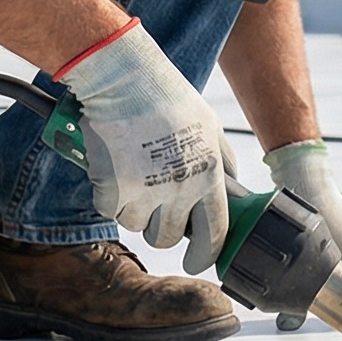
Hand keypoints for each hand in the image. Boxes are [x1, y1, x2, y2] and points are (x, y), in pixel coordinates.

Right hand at [59, 22, 237, 273]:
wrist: (124, 79)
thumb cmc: (167, 97)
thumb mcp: (209, 127)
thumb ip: (223, 161)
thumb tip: (233, 188)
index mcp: (207, 176)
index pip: (213, 234)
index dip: (205, 254)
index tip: (197, 261)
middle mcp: (178, 190)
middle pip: (167, 238)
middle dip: (159, 227)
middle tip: (153, 206)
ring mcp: (143, 192)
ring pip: (136, 226)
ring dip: (132, 209)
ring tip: (133, 175)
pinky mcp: (111, 188)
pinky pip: (109, 209)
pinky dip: (108, 195)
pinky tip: (113, 167)